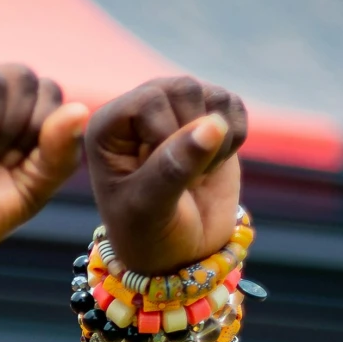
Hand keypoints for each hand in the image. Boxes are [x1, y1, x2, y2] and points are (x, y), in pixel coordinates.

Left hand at [87, 76, 246, 274]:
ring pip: (212, 95)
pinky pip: (234, 105)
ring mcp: (174, 108)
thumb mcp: (150, 208)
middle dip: (194, 137)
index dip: (167, 137)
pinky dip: (235, 138)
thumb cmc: (149, 235)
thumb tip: (213, 124)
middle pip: (184, 88)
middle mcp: (138, 109)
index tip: (160, 177)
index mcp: (108, 126)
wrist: (180, 253)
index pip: (149, 100)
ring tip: (196, 174)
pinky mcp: (208, 115)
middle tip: (183, 178)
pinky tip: (213, 165)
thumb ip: (173, 167)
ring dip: (217, 141)